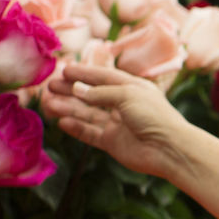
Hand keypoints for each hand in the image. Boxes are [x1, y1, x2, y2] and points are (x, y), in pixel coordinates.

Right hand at [42, 63, 190, 179]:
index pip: (104, 77)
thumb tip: (77, 90)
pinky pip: (90, 134)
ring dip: (69, 108)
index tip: (64, 70)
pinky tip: (62, 122)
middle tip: (50, 86)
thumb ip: (100, 93)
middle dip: (71, 90)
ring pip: (88, 114)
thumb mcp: (127, 95)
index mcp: (132, 88)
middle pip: (92, 95)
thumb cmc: (154, 116)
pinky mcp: (113, 142)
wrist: (169, 149)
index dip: (84, 73)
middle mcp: (124, 105)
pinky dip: (77, 128)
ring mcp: (118, 124)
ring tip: (49, 104)